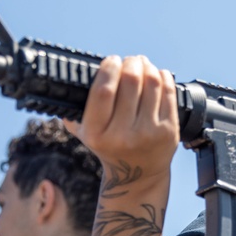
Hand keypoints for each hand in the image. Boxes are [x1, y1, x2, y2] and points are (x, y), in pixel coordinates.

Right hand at [65, 55, 178, 188]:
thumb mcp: (85, 134)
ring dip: (147, 66)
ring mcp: (148, 133)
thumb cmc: (109, 147)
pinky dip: (163, 77)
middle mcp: (122, 135)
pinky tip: (158, 74)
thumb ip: (74, 110)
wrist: (138, 175)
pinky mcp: (169, 131)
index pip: (103, 90)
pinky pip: (169, 93)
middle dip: (131, 63)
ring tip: (143, 64)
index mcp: (97, 134)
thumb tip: (66, 81)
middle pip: (130, 81)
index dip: (109, 68)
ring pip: (152, 83)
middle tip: (130, 60)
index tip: (111, 60)